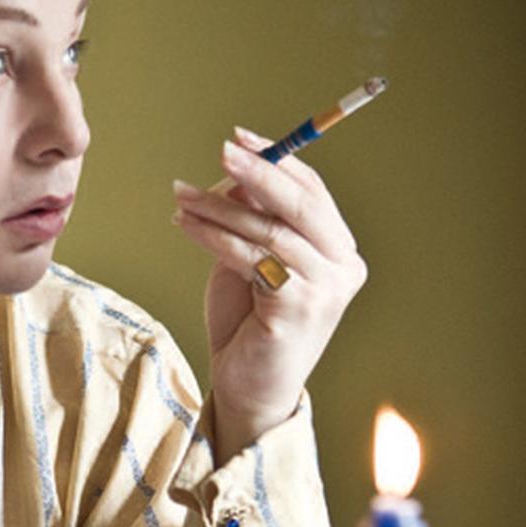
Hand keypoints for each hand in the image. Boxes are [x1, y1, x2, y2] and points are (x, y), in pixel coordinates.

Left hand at [172, 127, 366, 462]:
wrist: (249, 389)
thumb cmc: (248, 324)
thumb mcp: (250, 261)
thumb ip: (251, 220)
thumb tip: (235, 171)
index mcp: (339, 251)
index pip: (312, 192)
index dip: (278, 160)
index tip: (240, 138)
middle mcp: (343, 268)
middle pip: (300, 204)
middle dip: (258, 171)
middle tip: (222, 149)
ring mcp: (325, 290)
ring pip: (269, 230)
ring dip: (219, 206)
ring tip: (182, 194)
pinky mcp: (297, 308)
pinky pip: (250, 257)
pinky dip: (214, 236)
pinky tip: (185, 224)